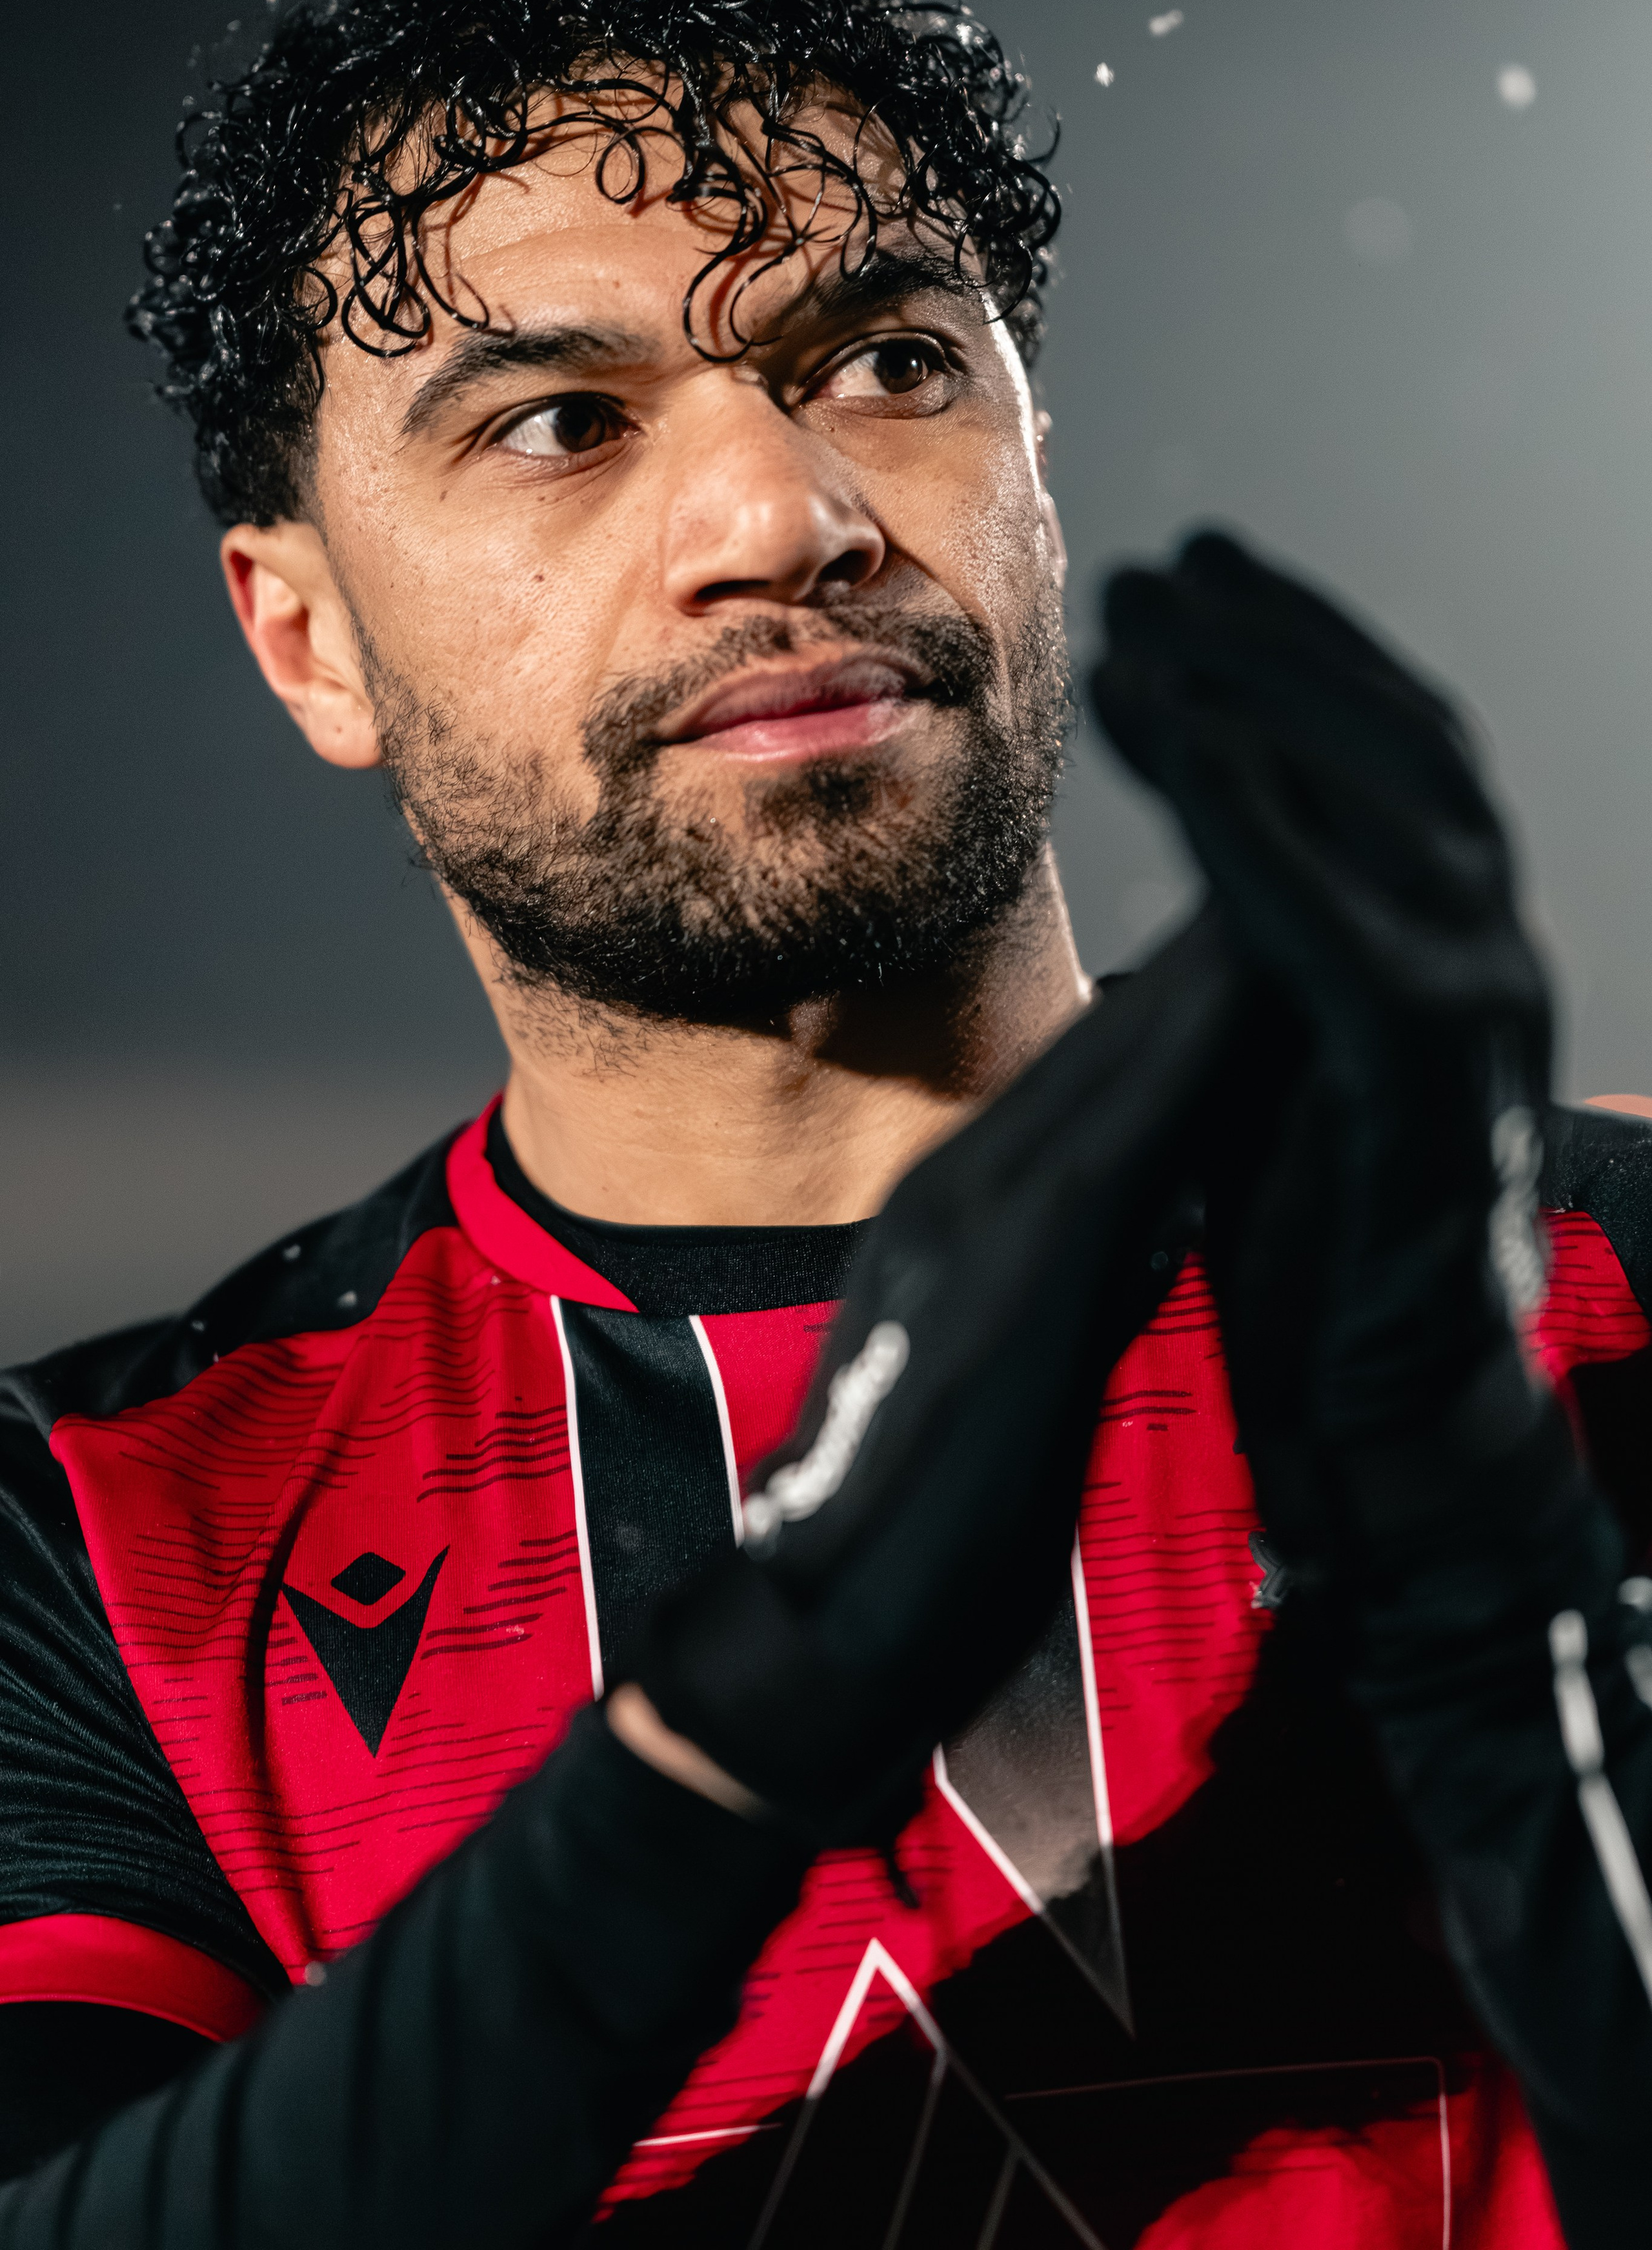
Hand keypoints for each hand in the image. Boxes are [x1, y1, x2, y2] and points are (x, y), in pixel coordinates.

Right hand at [627, 911, 1254, 1844]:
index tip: (1257, 929)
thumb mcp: (999, 1375)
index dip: (1183, 1000)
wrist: (811, 1640)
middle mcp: (952, 1197)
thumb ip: (1066, 1281)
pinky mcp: (1004, 1279)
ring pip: (1115, 1070)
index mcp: (953, 1222)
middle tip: (1290, 853)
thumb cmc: (910, 1536)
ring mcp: (966, 1226)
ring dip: (1211, 980)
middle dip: (1210, 960)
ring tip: (1289, 882)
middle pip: (1109, 1051)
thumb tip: (1153, 1215)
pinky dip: (1186, 1062)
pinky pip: (1117, 1143)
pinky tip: (1253, 999)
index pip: (1089, 1085)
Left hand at [1092, 533, 1564, 1593]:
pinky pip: (1357, 941)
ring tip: (1143, 633)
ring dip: (1263, 707)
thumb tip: (1201, 844)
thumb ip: (1255, 952)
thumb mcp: (1267, 1057)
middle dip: (1274, 646)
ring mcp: (1474, 1026)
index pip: (1377, 752)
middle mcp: (1477, 957)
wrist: (1380, 1430)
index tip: (1188, 567)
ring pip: (1392, 818)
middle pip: (1397, 750)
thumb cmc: (1305, 1244)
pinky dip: (1275, 836)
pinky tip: (1192, 752)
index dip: (1290, 647)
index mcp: (1430, 943)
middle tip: (1154, 567)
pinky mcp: (1431, 1106)